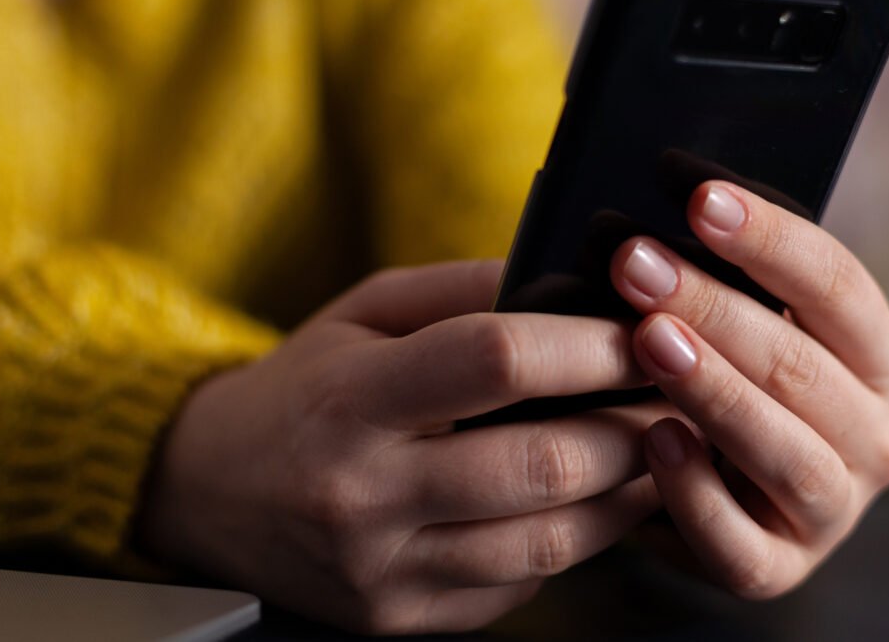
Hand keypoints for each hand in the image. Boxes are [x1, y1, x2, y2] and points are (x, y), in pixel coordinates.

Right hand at [138, 260, 672, 633]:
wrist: (211, 491)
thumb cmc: (304, 387)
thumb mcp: (363, 312)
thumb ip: (464, 289)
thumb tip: (571, 280)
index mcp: (351, 398)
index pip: (494, 361)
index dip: (588, 345)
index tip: (644, 330)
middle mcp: (363, 494)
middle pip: (542, 465)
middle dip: (632, 427)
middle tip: (677, 395)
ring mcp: (383, 569)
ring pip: (550, 540)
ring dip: (627, 492)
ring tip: (659, 447)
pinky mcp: (401, 618)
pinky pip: (521, 583)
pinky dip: (574, 539)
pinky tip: (594, 499)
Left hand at [609, 181, 888, 597]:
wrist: (711, 488)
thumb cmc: (727, 377)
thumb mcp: (743, 320)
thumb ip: (725, 271)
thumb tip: (670, 193)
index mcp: (879, 358)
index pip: (839, 287)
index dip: (769, 238)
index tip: (698, 198)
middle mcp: (875, 436)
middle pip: (803, 364)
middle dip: (715, 306)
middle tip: (637, 262)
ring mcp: (833, 510)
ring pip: (787, 452)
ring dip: (715, 390)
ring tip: (648, 340)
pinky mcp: (779, 568)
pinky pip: (742, 545)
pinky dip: (696, 492)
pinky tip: (651, 440)